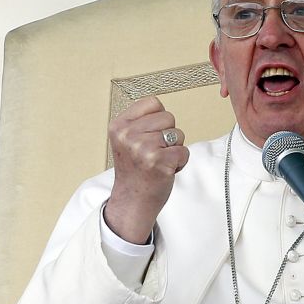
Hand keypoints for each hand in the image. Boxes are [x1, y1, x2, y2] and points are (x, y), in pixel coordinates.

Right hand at [104, 96, 188, 243]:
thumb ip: (140, 122)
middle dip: (168, 135)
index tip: (148, 136)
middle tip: (153, 153)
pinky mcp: (159, 162)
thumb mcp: (126, 140)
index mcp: (119, 126)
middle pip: (169, 117)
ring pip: (178, 134)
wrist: (132, 201)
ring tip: (158, 162)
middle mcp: (128, 135)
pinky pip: (184, 151)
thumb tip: (161, 108)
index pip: (153, 103)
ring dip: (174, 149)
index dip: (158, 119)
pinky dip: (180, 163)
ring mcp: (143, 148)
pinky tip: (164, 171)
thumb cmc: (134, 170)